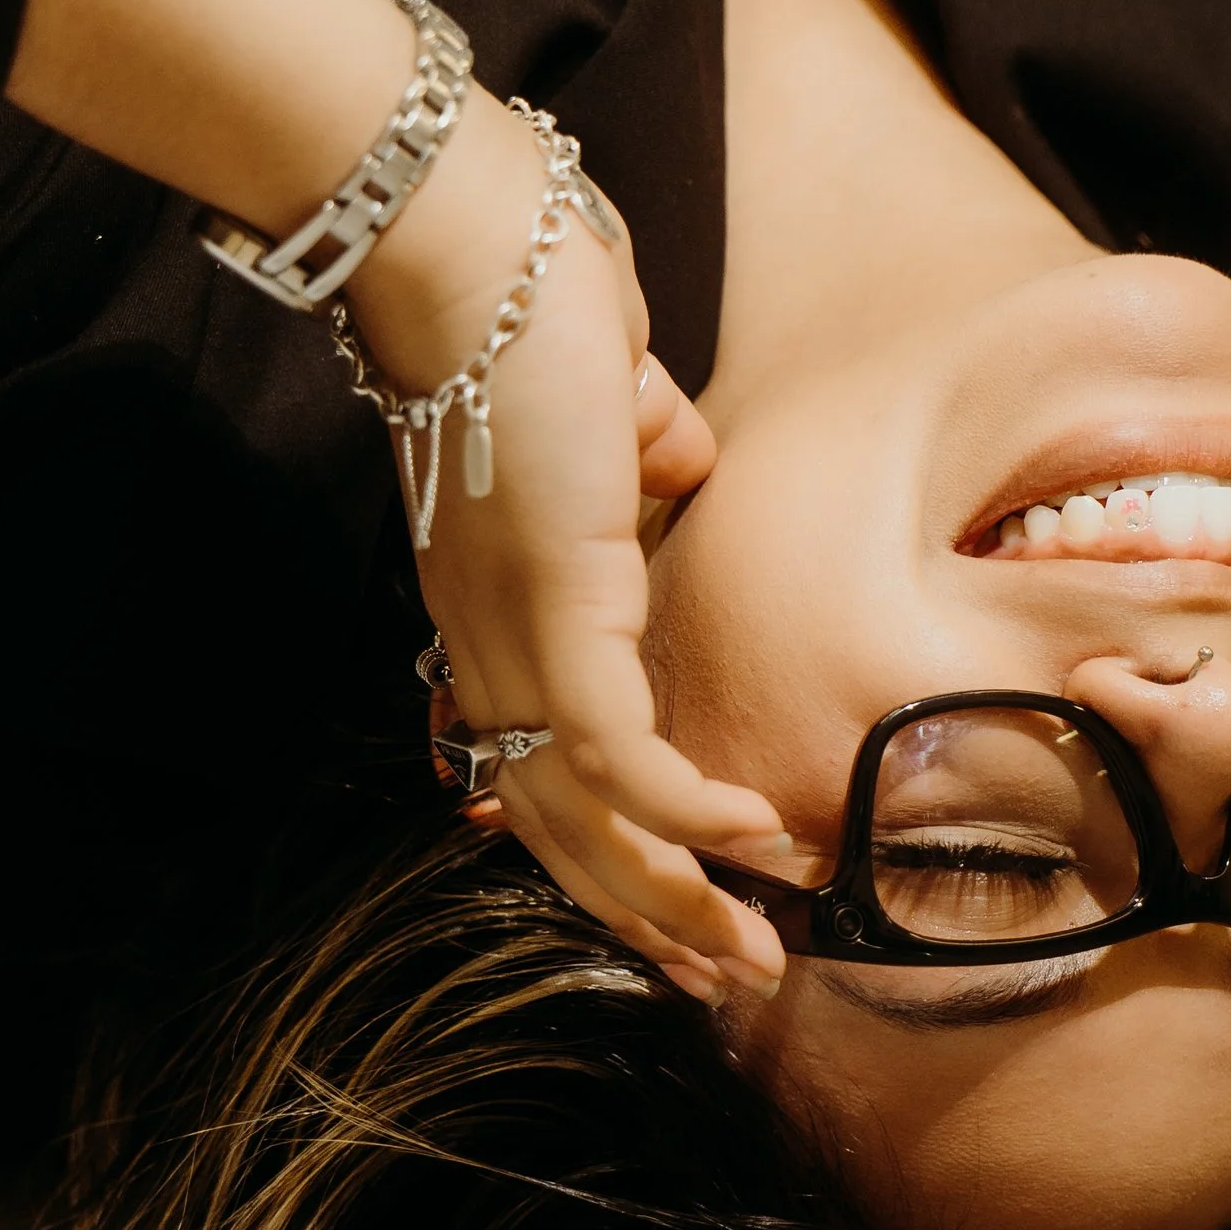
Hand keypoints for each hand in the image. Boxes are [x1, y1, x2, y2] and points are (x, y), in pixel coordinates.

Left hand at [354, 94, 789, 1005]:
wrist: (476, 247)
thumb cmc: (537, 306)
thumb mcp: (621, 417)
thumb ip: (651, 459)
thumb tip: (681, 467)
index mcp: (498, 617)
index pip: (549, 772)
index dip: (618, 853)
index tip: (689, 909)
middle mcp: (489, 652)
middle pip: (561, 830)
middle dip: (654, 919)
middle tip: (734, 982)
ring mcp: (515, 640)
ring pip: (587, 820)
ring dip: (675, 899)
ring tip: (754, 957)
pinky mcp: (557, 617)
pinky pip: (621, 753)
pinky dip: (685, 809)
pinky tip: (750, 838)